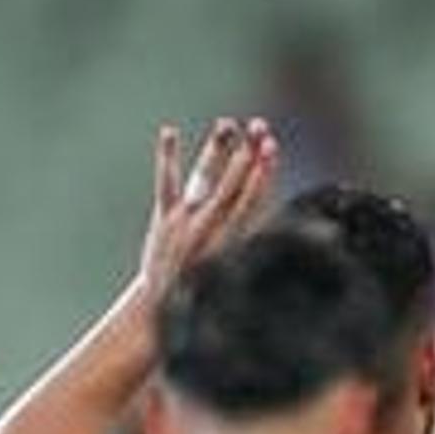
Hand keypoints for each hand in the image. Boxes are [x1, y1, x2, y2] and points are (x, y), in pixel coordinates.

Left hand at [137, 116, 274, 304]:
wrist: (161, 310)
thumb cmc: (203, 292)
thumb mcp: (233, 272)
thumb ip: (248, 242)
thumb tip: (266, 215)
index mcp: (231, 242)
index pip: (252, 200)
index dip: (263, 172)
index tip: (272, 147)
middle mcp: (210, 227)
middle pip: (233, 184)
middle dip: (248, 154)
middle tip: (260, 126)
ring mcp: (186, 221)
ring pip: (205, 179)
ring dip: (217, 150)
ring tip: (228, 123)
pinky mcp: (165, 218)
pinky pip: (167, 183)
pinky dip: (168, 158)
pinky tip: (170, 132)